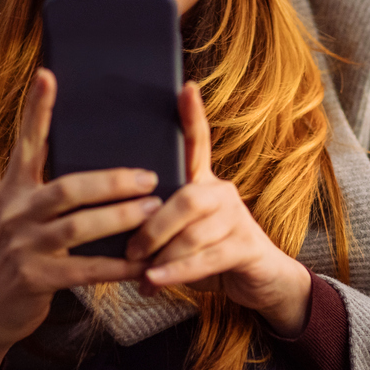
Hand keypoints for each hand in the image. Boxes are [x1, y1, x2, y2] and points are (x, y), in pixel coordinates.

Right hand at [0, 69, 158, 369]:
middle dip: (112, 181)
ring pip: (78, 227)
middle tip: (149, 177)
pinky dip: (118, 267)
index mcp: (14, 188)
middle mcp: (15, 212)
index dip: (37, 109)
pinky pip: (85, 270)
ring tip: (154, 211)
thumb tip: (93, 154)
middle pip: (67, 188)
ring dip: (120, 218)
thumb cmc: (20, 252)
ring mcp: (23, 246)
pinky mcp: (35, 279)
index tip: (49, 74)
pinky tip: (144, 265)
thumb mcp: (22, 213)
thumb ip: (46, 185)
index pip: (26, 142)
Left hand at [125, 82, 312, 337]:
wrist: (257, 281)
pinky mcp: (247, 246)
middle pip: (186, 198)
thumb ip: (156, 220)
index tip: (185, 87)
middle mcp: (223, 193)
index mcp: (203, 182)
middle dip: (153, 226)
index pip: (199, 141)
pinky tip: (155, 282)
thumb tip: (111, 221)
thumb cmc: (208, 252)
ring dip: (162, 257)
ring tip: (142, 276)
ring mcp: (238, 218)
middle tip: (131, 249)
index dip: (193, 115)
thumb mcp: (182, 231)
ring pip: (193, 233)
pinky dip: (176, 272)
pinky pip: (206, 258)